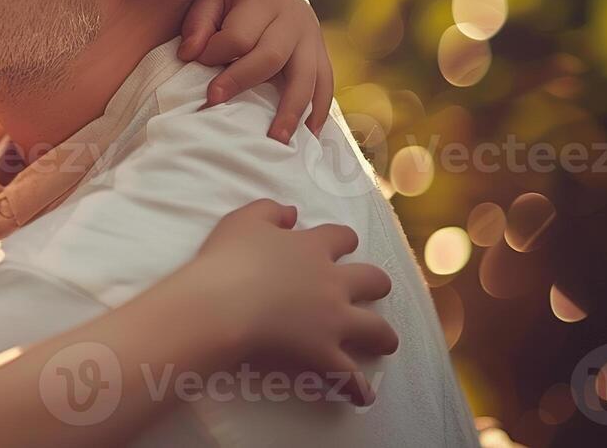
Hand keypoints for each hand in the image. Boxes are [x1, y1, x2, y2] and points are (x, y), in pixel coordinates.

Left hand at [178, 0, 332, 142]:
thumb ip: (199, 21)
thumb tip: (189, 55)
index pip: (239, 35)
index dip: (215, 51)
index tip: (194, 61)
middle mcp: (293, 18)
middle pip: (271, 56)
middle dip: (242, 81)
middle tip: (215, 103)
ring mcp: (312, 37)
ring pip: (306, 77)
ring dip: (292, 110)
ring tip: (276, 140)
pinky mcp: (320, 53)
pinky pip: (325, 83)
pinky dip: (319, 110)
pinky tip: (310, 136)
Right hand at [193, 200, 396, 406]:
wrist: (222, 303)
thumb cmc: (228, 259)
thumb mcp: (243, 220)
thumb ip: (270, 210)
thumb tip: (292, 213)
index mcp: (313, 248)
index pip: (341, 237)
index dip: (343, 240)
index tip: (341, 245)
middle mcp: (332, 282)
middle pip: (373, 280)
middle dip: (376, 285)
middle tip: (370, 290)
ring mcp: (333, 320)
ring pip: (377, 329)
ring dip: (383, 336)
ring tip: (384, 343)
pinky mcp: (324, 353)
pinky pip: (350, 376)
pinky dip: (359, 388)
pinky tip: (363, 396)